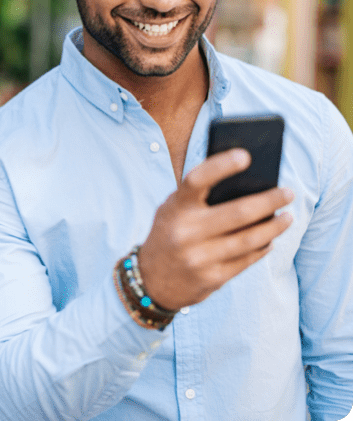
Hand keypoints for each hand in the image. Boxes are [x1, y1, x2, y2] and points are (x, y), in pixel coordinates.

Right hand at [138, 149, 293, 310]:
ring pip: (249, 239)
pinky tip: (270, 238)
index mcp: (175, 208)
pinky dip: (263, 247)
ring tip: (287, 216)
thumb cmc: (169, 233)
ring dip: (274, 226)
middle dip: (269, 201)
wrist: (151, 281)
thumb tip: (246, 184)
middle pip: (237, 213)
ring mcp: (199, 258)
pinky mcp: (212, 279)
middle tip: (288, 192)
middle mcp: (185, 232)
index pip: (197, 180)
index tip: (246, 156)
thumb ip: (199, 197)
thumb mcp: (172, 210)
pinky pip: (247, 260)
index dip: (221, 166)